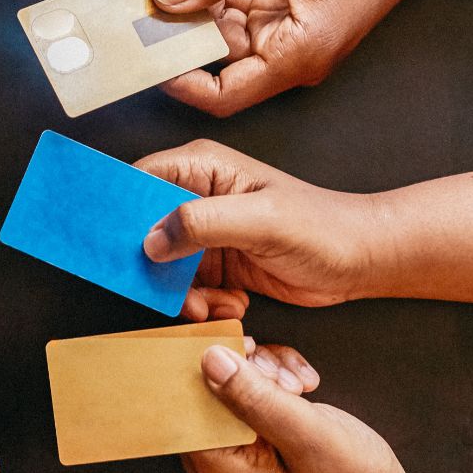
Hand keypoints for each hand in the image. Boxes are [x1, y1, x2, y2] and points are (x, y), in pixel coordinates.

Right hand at [137, 139, 386, 308]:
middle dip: (154, 268)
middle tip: (175, 291)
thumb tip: (151, 240)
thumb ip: (202, 223)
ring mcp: (207, 232)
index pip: (139, 180)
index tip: (110, 247)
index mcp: (201, 168)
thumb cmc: (322, 228)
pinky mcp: (218, 263)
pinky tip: (233, 304)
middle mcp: (198, 197)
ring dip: (183, 294)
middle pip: (144, 230)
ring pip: (164, 267)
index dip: (119, 212)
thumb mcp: (261, 220)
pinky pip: (188, 288)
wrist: (361, 260)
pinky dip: (202, 303)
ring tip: (215, 304)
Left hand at [186, 343, 406, 472]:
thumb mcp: (304, 435)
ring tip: (299, 390)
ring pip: (232, 365)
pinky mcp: (252, 416)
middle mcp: (214, 444)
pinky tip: (304, 386)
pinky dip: (280, 368)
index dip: (212, 362)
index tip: (252, 357)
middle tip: (288, 386)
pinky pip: (252, 371)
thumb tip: (210, 358)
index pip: (181, 394)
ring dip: (270, 365)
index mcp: (212, 459)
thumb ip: (256, 398)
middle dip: (249, 364)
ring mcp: (232, 429)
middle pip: (206, 374)